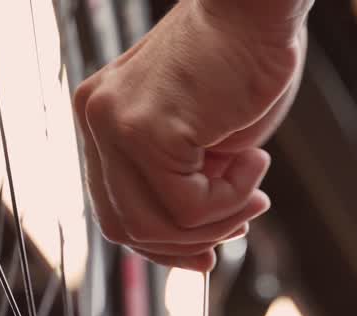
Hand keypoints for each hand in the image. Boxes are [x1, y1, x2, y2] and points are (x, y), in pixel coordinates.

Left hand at [73, 1, 308, 269]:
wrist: (259, 8)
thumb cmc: (244, 61)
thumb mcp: (206, 137)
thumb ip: (188, 181)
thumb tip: (195, 245)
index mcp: (103, 118)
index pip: (115, 209)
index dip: (163, 244)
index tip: (209, 251)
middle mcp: (97, 120)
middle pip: (126, 227)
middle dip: (190, 242)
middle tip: (244, 220)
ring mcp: (115, 125)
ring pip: (157, 225)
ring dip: (219, 219)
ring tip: (255, 186)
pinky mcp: (147, 132)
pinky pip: (190, 207)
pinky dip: (232, 197)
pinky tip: (254, 161)